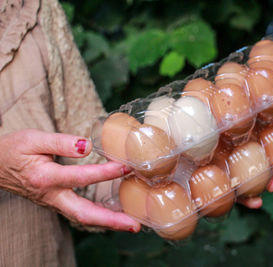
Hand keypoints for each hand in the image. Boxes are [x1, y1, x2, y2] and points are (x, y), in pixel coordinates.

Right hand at [0, 129, 139, 231]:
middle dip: (111, 221)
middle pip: (84, 214)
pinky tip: (115, 214)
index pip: (80, 177)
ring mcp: (54, 202)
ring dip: (108, 222)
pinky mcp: (57, 202)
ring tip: (132, 224)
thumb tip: (87, 146)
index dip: (104, 172)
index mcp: (45, 178)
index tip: (125, 166)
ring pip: (83, 217)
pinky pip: (80, 212)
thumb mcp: (34, 139)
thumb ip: (61, 142)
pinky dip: (99, 216)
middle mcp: (51, 196)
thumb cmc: (14, 150)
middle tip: (135, 225)